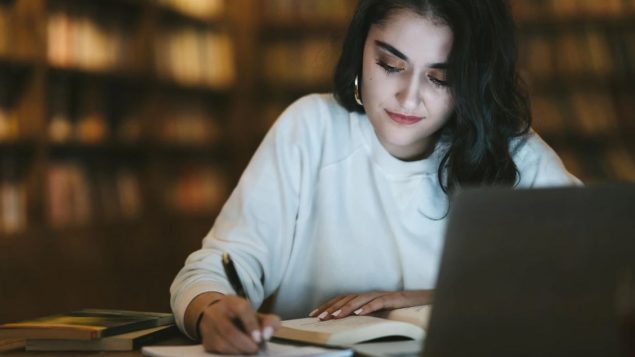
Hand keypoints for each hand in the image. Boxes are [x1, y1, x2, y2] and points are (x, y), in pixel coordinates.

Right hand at [198, 295, 280, 353]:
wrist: (216, 315)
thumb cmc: (241, 317)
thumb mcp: (256, 315)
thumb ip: (269, 322)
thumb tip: (268, 334)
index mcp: (231, 301)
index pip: (241, 309)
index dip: (251, 324)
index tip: (260, 338)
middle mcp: (216, 311)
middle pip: (229, 330)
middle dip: (245, 343)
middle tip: (255, 348)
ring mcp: (208, 326)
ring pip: (222, 343)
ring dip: (239, 350)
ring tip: (248, 349)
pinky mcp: (205, 340)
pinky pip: (218, 349)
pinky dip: (231, 353)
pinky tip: (238, 350)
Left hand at [309, 290, 432, 320]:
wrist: (419, 300)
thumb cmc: (396, 307)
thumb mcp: (375, 312)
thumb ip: (361, 314)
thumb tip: (344, 322)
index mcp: (363, 297)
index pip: (341, 299)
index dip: (327, 305)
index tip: (314, 314)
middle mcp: (368, 294)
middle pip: (346, 299)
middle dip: (331, 308)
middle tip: (320, 317)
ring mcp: (379, 295)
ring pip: (359, 299)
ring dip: (346, 308)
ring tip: (335, 316)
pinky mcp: (391, 298)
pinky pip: (378, 302)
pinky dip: (368, 307)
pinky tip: (359, 313)